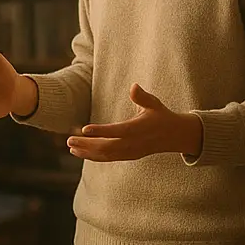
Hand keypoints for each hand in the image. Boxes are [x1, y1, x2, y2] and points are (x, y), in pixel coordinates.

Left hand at [67, 84, 202, 161]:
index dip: (100, 131)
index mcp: (138, 129)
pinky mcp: (128, 156)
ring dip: (87, 152)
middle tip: (69, 140)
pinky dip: (93, 157)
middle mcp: (133, 143)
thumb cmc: (162, 116)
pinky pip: (108, 158)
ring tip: (70, 147)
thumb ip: (142, 97)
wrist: (176, 136)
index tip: (84, 129)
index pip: (116, 131)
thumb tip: (134, 86)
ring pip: (106, 155)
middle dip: (87, 144)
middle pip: (106, 147)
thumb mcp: (155, 104)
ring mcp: (130, 152)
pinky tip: (79, 153)